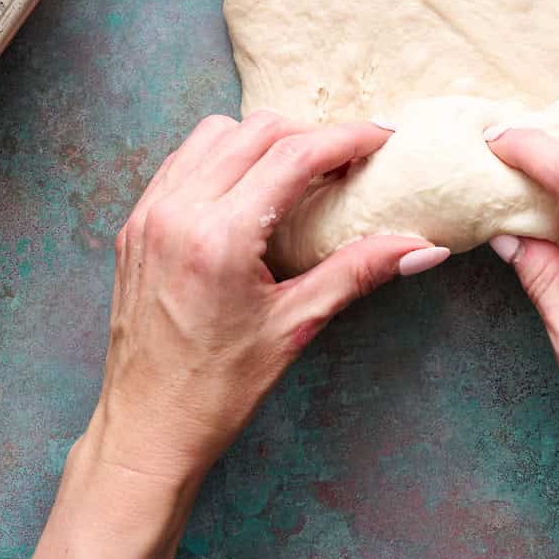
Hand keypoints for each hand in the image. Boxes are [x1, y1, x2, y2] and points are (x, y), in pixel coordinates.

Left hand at [86, 110, 448, 485]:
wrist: (146, 428)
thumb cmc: (217, 389)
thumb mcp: (296, 326)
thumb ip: (359, 272)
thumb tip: (422, 249)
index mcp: (219, 238)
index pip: (294, 156)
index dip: (346, 138)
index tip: (382, 136)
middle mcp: (177, 212)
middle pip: (258, 130)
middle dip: (311, 133)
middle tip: (348, 157)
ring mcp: (150, 213)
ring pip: (216, 132)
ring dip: (265, 138)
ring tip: (301, 167)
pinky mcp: (136, 222)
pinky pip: (184, 159)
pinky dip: (224, 155)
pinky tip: (251, 184)